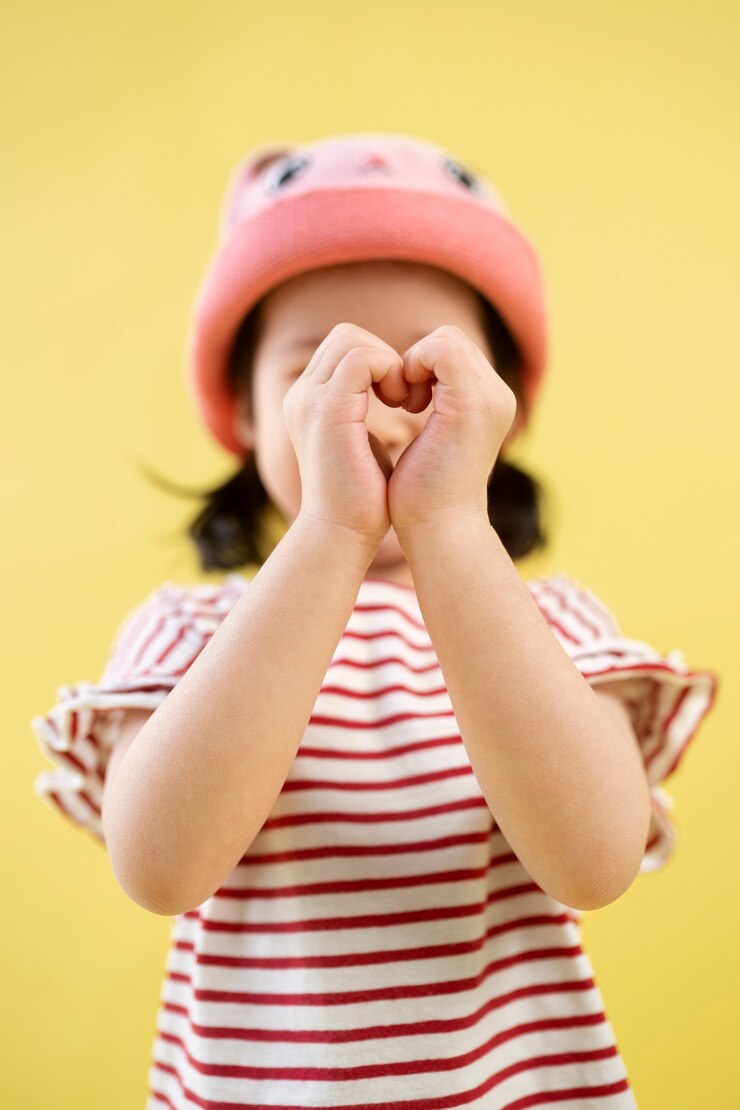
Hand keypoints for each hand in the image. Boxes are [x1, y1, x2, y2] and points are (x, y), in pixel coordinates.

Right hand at [282, 322, 407, 545]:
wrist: (343, 534)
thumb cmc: (363, 499)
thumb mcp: (365, 442)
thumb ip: (369, 410)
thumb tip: (395, 390)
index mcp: (309, 400)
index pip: (343, 347)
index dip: (379, 361)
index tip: (402, 397)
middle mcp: (302, 395)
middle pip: (346, 335)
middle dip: (384, 356)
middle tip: (406, 397)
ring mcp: (310, 400)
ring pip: (352, 339)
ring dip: (389, 363)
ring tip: (405, 402)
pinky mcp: (327, 410)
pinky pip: (362, 359)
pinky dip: (390, 371)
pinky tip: (402, 404)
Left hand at [388, 325, 516, 533]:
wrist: (436, 528)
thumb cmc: (422, 492)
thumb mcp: (431, 434)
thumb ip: (433, 400)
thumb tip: (408, 377)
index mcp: (489, 401)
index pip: (451, 349)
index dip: (422, 363)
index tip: (404, 400)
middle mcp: (498, 395)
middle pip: (449, 339)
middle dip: (419, 362)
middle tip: (404, 403)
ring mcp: (491, 398)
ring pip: (445, 340)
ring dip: (415, 366)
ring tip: (406, 405)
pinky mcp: (473, 404)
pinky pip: (440, 350)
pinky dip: (414, 366)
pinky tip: (406, 403)